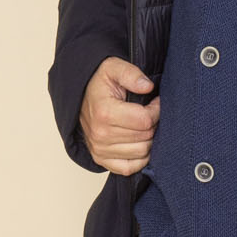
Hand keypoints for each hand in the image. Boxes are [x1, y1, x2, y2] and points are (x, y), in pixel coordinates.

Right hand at [79, 57, 159, 175]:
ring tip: (143, 126)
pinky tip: (139, 142)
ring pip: (142, 153)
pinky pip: (130, 168)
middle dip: (153, 124)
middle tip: (150, 113)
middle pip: (145, 137)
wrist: (80, 96)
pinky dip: (139, 158)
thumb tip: (148, 87)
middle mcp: (101, 135)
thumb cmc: (99, 83)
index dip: (156, 110)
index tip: (155, 101)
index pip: (145, 120)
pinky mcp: (101, 160)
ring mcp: (100, 150)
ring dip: (148, 140)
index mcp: (104, 112)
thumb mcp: (113, 68)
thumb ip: (131, 74)